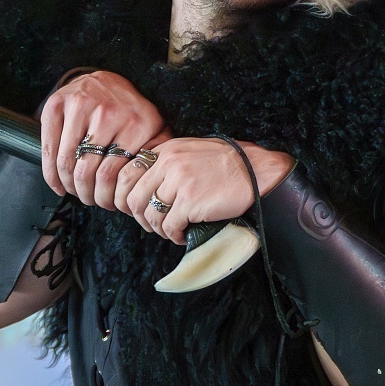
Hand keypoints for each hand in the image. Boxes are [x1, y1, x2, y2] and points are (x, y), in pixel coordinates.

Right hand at [41, 72, 166, 209]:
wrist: (106, 80)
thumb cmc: (128, 112)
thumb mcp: (151, 130)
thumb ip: (157, 154)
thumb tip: (151, 186)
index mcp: (136, 123)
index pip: (112, 174)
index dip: (106, 196)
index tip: (107, 204)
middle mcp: (108, 112)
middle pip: (87, 171)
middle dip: (86, 194)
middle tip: (89, 200)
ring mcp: (80, 105)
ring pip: (66, 162)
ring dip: (68, 185)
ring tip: (75, 191)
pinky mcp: (57, 104)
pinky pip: (48, 148)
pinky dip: (50, 172)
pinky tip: (57, 183)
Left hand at [114, 139, 292, 244]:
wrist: (257, 171)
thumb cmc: (228, 164)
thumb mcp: (192, 152)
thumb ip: (169, 163)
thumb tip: (148, 186)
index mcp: (166, 150)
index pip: (127, 174)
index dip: (128, 197)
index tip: (139, 209)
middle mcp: (169, 163)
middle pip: (133, 198)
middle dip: (141, 217)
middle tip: (155, 225)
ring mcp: (179, 182)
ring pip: (151, 215)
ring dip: (159, 229)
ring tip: (172, 231)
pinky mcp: (190, 201)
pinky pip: (170, 226)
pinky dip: (174, 236)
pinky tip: (183, 235)